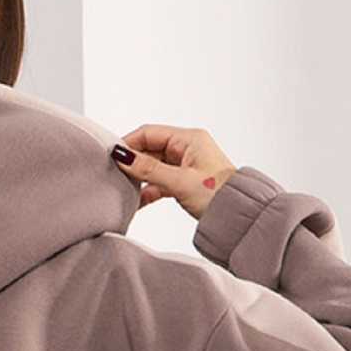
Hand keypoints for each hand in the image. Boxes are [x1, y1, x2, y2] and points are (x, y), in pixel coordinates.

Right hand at [110, 125, 238, 222]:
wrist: (237, 217)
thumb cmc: (218, 195)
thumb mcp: (179, 181)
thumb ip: (149, 169)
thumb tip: (123, 156)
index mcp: (189, 139)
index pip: (150, 133)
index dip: (130, 143)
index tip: (113, 156)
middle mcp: (187, 148)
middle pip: (151, 149)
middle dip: (133, 162)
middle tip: (115, 175)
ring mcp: (186, 165)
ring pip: (155, 167)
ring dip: (140, 178)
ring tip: (124, 189)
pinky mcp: (185, 182)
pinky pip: (161, 181)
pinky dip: (149, 190)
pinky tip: (137, 201)